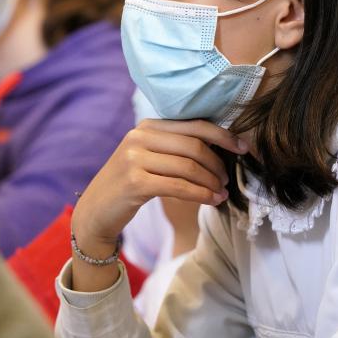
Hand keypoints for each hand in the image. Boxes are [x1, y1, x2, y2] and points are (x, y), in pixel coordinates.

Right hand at [69, 119, 247, 291]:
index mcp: (146, 126)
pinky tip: (211, 200)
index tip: (243, 148)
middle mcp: (139, 137)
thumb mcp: (147, 158)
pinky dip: (201, 194)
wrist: (94, 212)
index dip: (223, 135)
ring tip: (222, 193)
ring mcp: (134, 158)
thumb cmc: (128, 186)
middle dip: (218, 163)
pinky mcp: (135, 182)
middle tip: (227, 180)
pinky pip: (179, 187)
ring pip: (189, 166)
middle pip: (194, 145)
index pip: (194, 125)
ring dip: (211, 182)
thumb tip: (219, 146)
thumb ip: (173, 147)